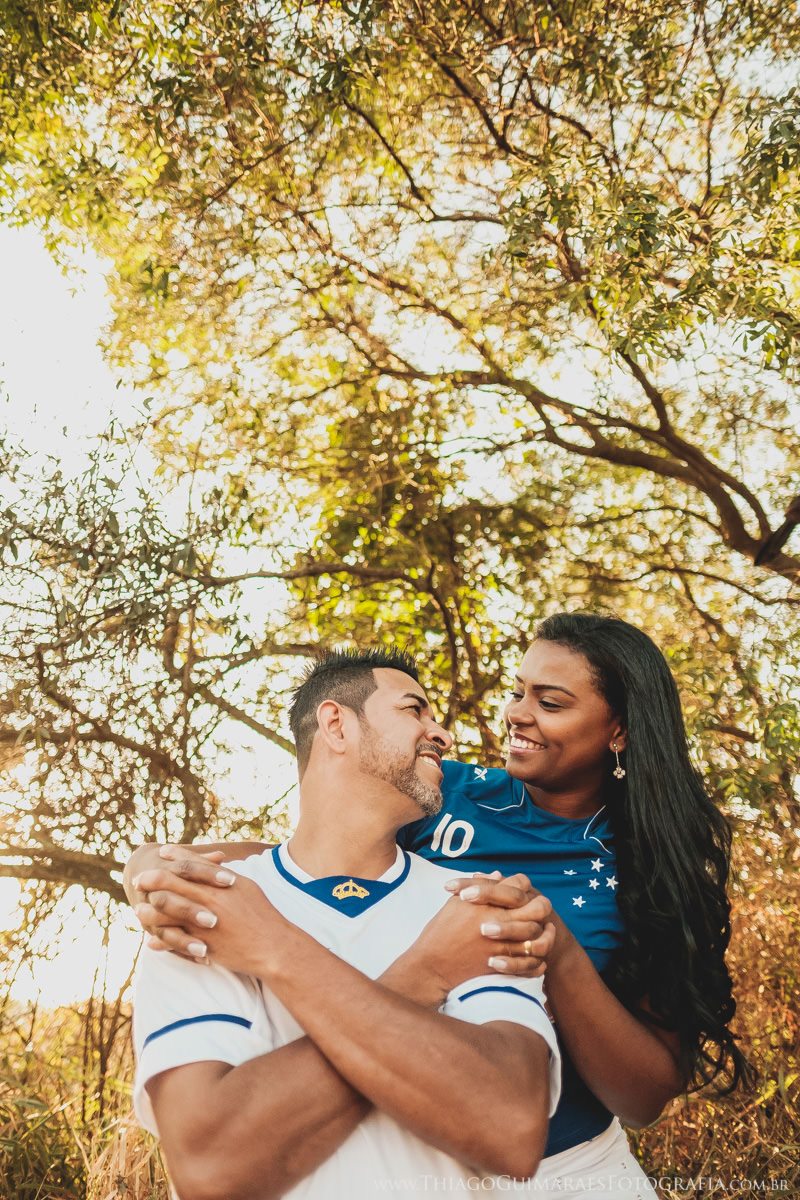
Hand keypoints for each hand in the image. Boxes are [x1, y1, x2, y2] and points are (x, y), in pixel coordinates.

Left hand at [132, 862, 290, 975]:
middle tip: (139, 880)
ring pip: (166, 912)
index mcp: (220, 883)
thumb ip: (225, 875)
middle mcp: (210, 899)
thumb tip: (214, 862)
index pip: (191, 864)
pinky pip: (174, 941)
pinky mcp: (203, 944)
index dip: (173, 856)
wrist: (272, 945)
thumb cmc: (261, 913)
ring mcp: (204, 922)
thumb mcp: (246, 886)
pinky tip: (150, 941)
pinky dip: (160, 941)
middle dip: (151, 880)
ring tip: (138, 910)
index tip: (161, 852)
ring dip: (149, 911)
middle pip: (171, 883)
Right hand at [391, 871, 554, 1005]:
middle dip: (540, 907)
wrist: (432, 966)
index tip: (520, 890)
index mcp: (486, 903)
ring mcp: (501, 944)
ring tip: (544, 931)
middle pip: (536, 908)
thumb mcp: (455, 903)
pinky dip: (537, 960)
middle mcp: (497, 921)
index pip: (517, 884)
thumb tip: (498, 875)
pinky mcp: (502, 964)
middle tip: (538, 909)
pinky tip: (536, 955)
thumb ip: (479, 887)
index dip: (521, 885)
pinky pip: (531, 963)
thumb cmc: (440, 932)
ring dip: (543, 933)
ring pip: (537, 935)